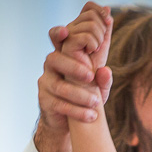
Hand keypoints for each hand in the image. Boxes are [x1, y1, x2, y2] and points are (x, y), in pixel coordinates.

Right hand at [34, 2, 113, 151]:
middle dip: (74, 67)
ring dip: (79, 94)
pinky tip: (91, 116)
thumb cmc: (85, 95)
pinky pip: (59, 104)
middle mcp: (51, 65)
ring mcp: (46, 83)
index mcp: (64, 54)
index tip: (66, 32)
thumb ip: (104, 77)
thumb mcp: (97, 86)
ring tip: (95, 102)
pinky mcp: (44, 101)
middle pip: (55, 59)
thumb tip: (106, 70)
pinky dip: (77, 111)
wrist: (70, 120)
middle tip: (91, 77)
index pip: (57, 37)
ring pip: (59, 86)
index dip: (58, 33)